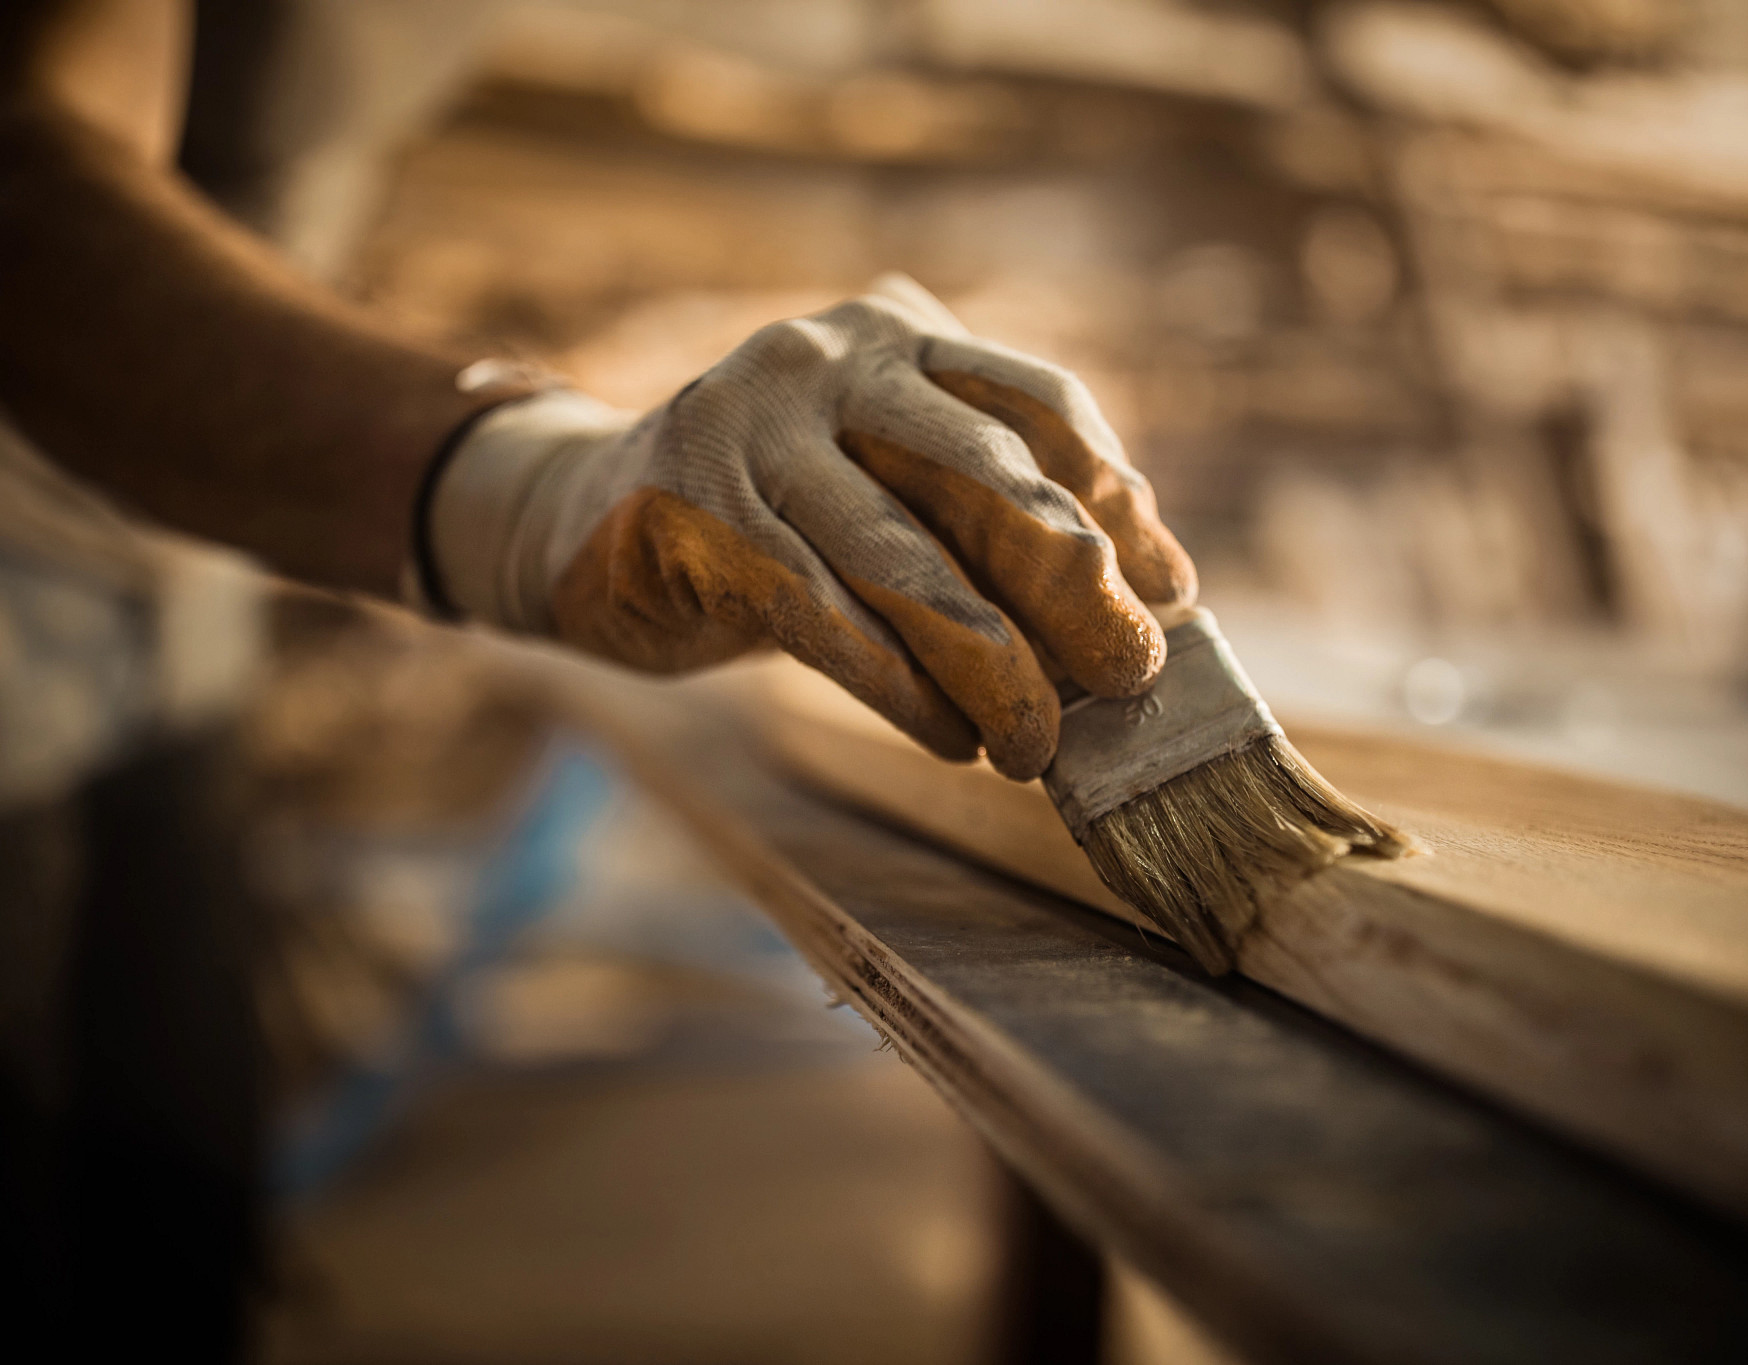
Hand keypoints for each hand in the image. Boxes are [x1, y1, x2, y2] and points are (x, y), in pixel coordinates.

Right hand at [424, 275, 1196, 778]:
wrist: (576, 520)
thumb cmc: (769, 515)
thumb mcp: (879, 481)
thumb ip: (984, 513)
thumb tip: (1146, 593)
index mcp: (895, 336)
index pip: (1037, 403)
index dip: (1117, 501)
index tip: (1170, 595)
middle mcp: (828, 359)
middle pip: (986, 475)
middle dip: (1074, 589)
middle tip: (1131, 678)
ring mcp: (751, 427)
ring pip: (907, 561)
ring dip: (993, 666)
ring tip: (1036, 745)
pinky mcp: (693, 512)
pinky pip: (824, 616)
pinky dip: (899, 688)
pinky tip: (950, 736)